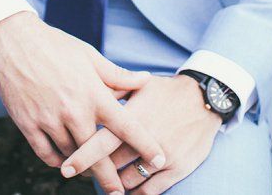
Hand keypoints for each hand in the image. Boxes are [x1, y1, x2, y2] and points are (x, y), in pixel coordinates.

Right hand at [0, 12, 166, 192]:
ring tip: (90, 170)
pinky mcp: (29, 126)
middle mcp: (74, 111)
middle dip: (110, 178)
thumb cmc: (56, 47)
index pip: (126, 126)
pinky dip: (58, 161)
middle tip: (119, 192)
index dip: (145, 145)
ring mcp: (50, 121)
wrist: (16, 43)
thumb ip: (118, 75)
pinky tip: (65, 161)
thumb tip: (145, 80)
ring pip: (72, 157)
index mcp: (93, 93)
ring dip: (82, 166)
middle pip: (98, 155)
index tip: (159, 160)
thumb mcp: (90, 57)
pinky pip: (47, 155)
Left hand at [59, 74, 222, 192]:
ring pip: (128, 180)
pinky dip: (135, 192)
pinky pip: (149, 191)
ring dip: (116, 182)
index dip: (82, 157)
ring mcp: (163, 156)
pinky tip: (127, 186)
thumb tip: (90, 90)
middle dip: (98, 170)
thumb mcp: (141, 86)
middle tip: (87, 171)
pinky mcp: (177, 169)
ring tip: (108, 177)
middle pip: (112, 165)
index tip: (66, 167)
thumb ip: (115, 90)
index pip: (102, 141)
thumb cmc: (167, 92)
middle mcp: (147, 139)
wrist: (205, 101)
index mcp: (135, 117)